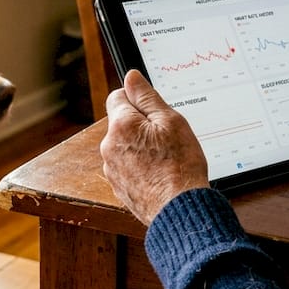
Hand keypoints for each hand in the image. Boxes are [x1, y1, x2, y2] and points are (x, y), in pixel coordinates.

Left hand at [100, 69, 210, 224]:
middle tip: (167, 137)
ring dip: (140, 146)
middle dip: (141, 125)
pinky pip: (128, 166)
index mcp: (120, 126)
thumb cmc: (180, 166)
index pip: (118, 96)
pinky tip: (160, 173)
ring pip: (125, 146)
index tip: (155, 111)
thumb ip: (147, 97)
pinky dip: (140, 166)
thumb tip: (131, 78)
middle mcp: (109, 147)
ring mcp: (112, 169)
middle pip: (121, 122)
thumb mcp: (170, 121)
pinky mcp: (119, 187)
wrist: (179, 211)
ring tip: (165, 158)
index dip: (138, 99)